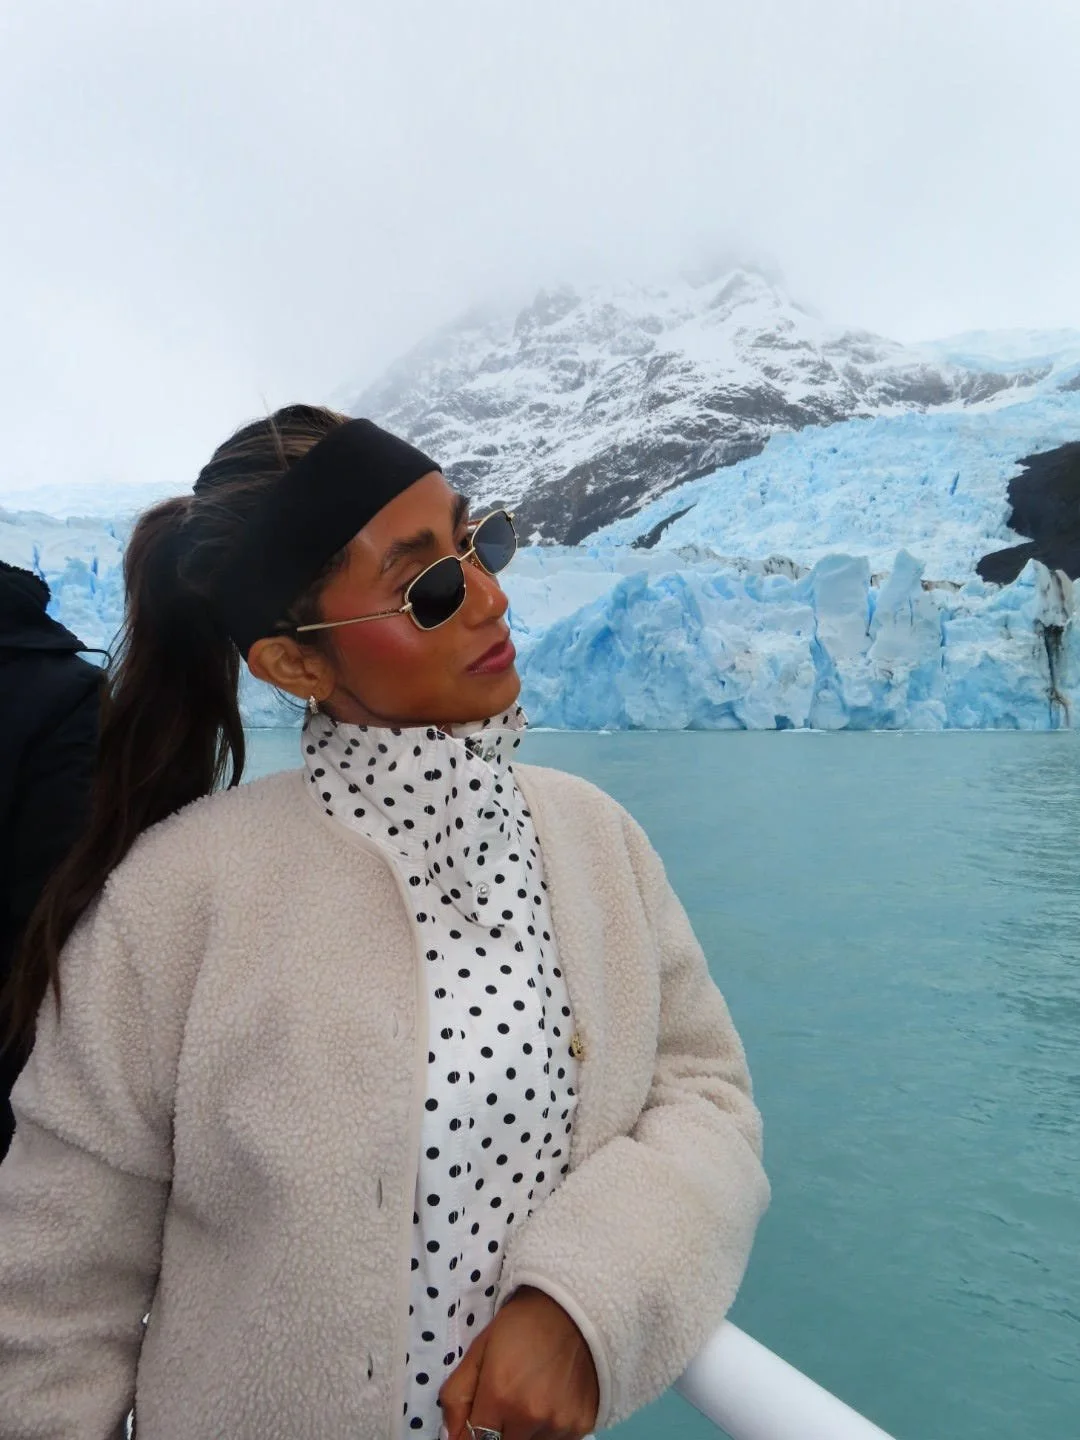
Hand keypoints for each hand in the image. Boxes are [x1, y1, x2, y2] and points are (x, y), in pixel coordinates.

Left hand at [439, 1285, 598, 1439]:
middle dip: (498, 1433)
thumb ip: (457, 1395)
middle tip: (506, 1404)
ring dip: (525, 1432)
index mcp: (499, 1396)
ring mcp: (559, 1425)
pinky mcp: (582, 1426)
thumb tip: (450, 1436)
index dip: (470, 1435)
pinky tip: (551, 1401)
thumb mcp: (479, 1349)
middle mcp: (530, 1417)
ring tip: (531, 1398)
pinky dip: (548, 1430)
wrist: (574, 1309)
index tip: (477, 1422)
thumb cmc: (521, 1325)